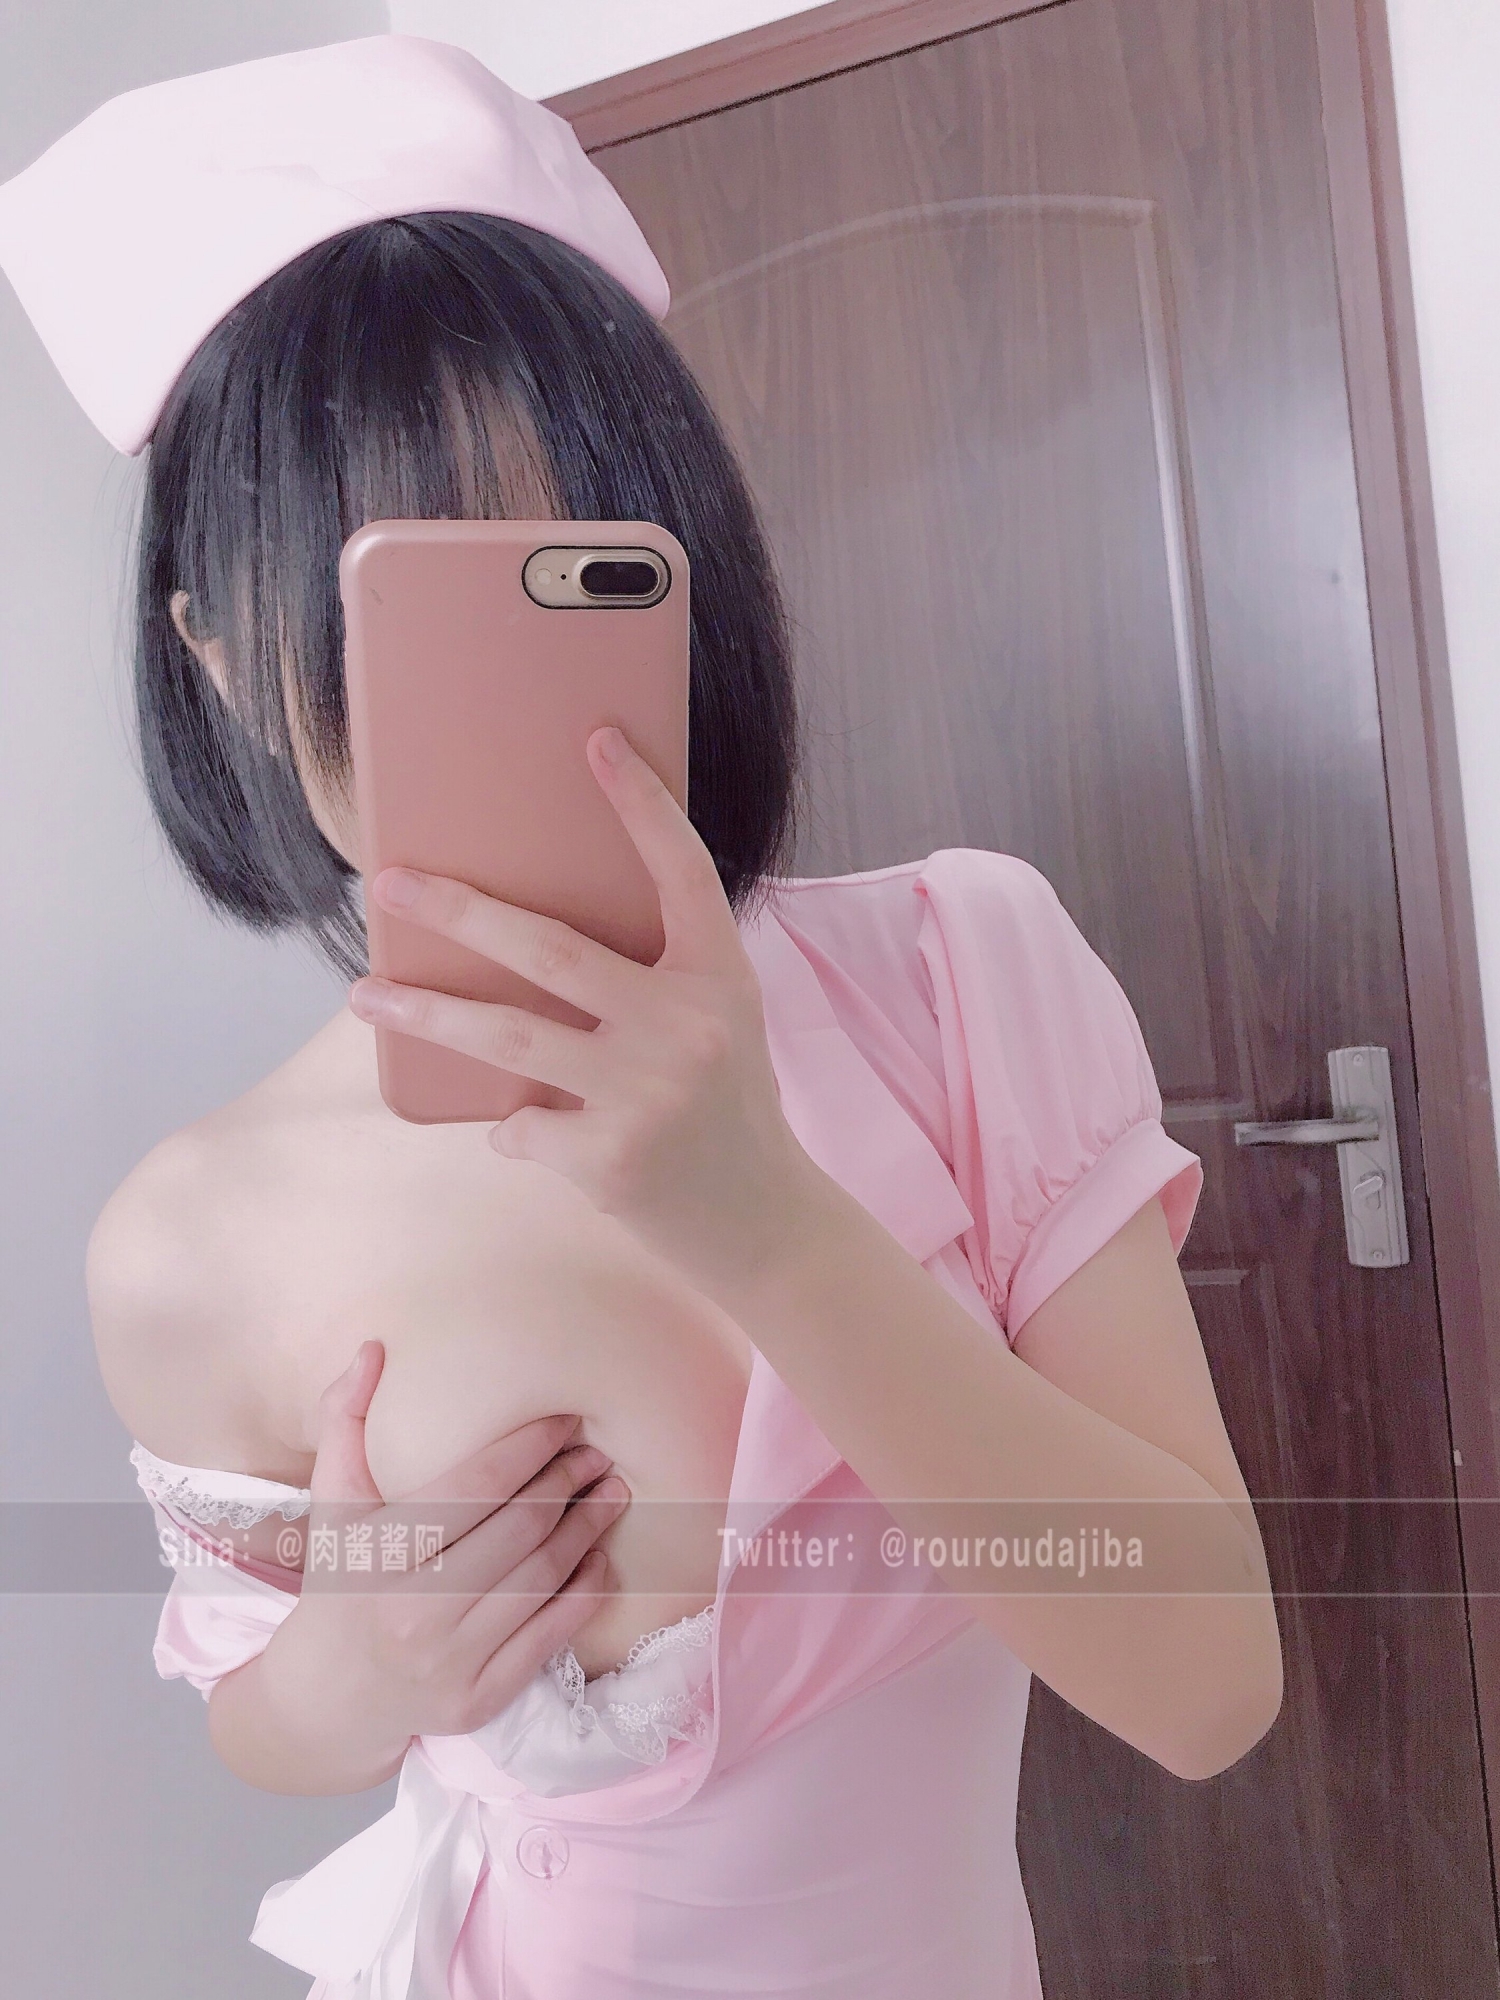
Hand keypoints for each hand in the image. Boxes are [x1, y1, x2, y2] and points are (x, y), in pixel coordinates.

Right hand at [271, 1340, 629, 1759]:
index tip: (564, 1420)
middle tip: (597, 1452)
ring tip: (611, 1492)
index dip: (529, 1447)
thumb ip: (346, 1419)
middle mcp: (415, 1611)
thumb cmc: (342, 1581)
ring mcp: (451, 1661)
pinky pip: (551, 1633)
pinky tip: (600, 1556)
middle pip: (519, 1530)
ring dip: (588, 1529)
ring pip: (541, 1577)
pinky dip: (585, 1590)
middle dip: (567, 1482)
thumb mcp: (332, 1503)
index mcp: (378, 1554)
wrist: (332, 1698)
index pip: (474, 1487)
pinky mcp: (481, 1699)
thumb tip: (374, 1348)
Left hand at [347, 724, 820, 1296]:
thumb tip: (525, 937)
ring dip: (426, 1012)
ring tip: (365, 993)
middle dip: (460, 912)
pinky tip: (521, 1130)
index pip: (682, 872)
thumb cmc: (725, 1108)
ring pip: (508, 1035)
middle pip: (551, 949)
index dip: (641, 806)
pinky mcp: (612, 1157)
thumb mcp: (716, 1024)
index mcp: (719, 977)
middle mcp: (688, 1025)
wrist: (762, 1223)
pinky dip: (510, 1125)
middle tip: (390, 884)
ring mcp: (648, 1092)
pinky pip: (520, 1124)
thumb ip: (653, 979)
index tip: (596, 742)